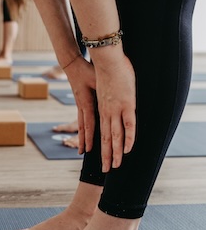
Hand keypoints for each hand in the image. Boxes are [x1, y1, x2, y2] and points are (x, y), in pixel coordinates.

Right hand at [63, 55, 96, 154]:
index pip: (88, 123)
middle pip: (84, 129)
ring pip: (81, 127)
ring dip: (82, 140)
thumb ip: (104, 87)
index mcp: (86, 102)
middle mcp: (82, 108)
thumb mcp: (97, 78)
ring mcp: (80, 107)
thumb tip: (117, 93)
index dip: (89, 137)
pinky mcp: (81, 104)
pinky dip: (83, 132)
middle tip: (84, 155)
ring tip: (81, 151)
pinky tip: (84, 138)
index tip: (89, 149)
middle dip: (85, 143)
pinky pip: (82, 122)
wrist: (72, 64)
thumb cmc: (87, 69)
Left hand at [92, 50, 135, 171]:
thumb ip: (106, 93)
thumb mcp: (103, 84)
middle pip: (106, 138)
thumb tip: (108, 95)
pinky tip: (128, 150)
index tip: (100, 157)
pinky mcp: (126, 104)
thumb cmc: (106, 68)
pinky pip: (128, 125)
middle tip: (107, 170)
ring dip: (116, 153)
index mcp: (101, 108)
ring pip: (115, 136)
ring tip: (116, 167)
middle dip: (106, 155)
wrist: (106, 59)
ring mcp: (115, 109)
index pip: (100, 131)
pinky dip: (128, 138)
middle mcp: (106, 112)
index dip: (100, 145)